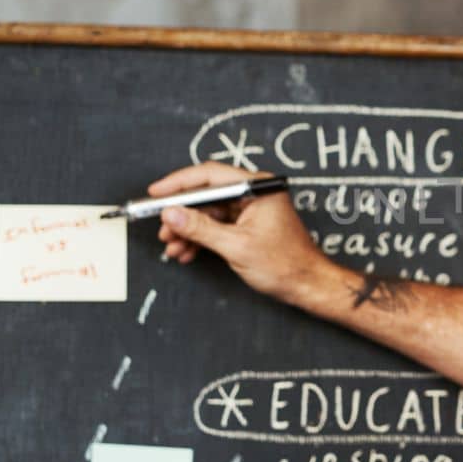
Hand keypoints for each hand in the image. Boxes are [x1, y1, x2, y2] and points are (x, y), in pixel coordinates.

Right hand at [149, 162, 328, 305]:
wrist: (307, 285)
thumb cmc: (285, 265)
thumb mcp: (236, 246)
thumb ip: (201, 228)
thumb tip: (171, 213)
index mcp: (258, 188)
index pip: (210, 176)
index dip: (179, 183)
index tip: (155, 193)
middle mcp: (254, 193)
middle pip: (207, 195)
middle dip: (182, 214)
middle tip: (162, 228)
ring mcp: (250, 209)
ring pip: (208, 213)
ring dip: (188, 230)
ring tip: (172, 246)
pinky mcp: (247, 225)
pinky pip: (216, 225)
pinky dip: (200, 238)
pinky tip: (185, 251)